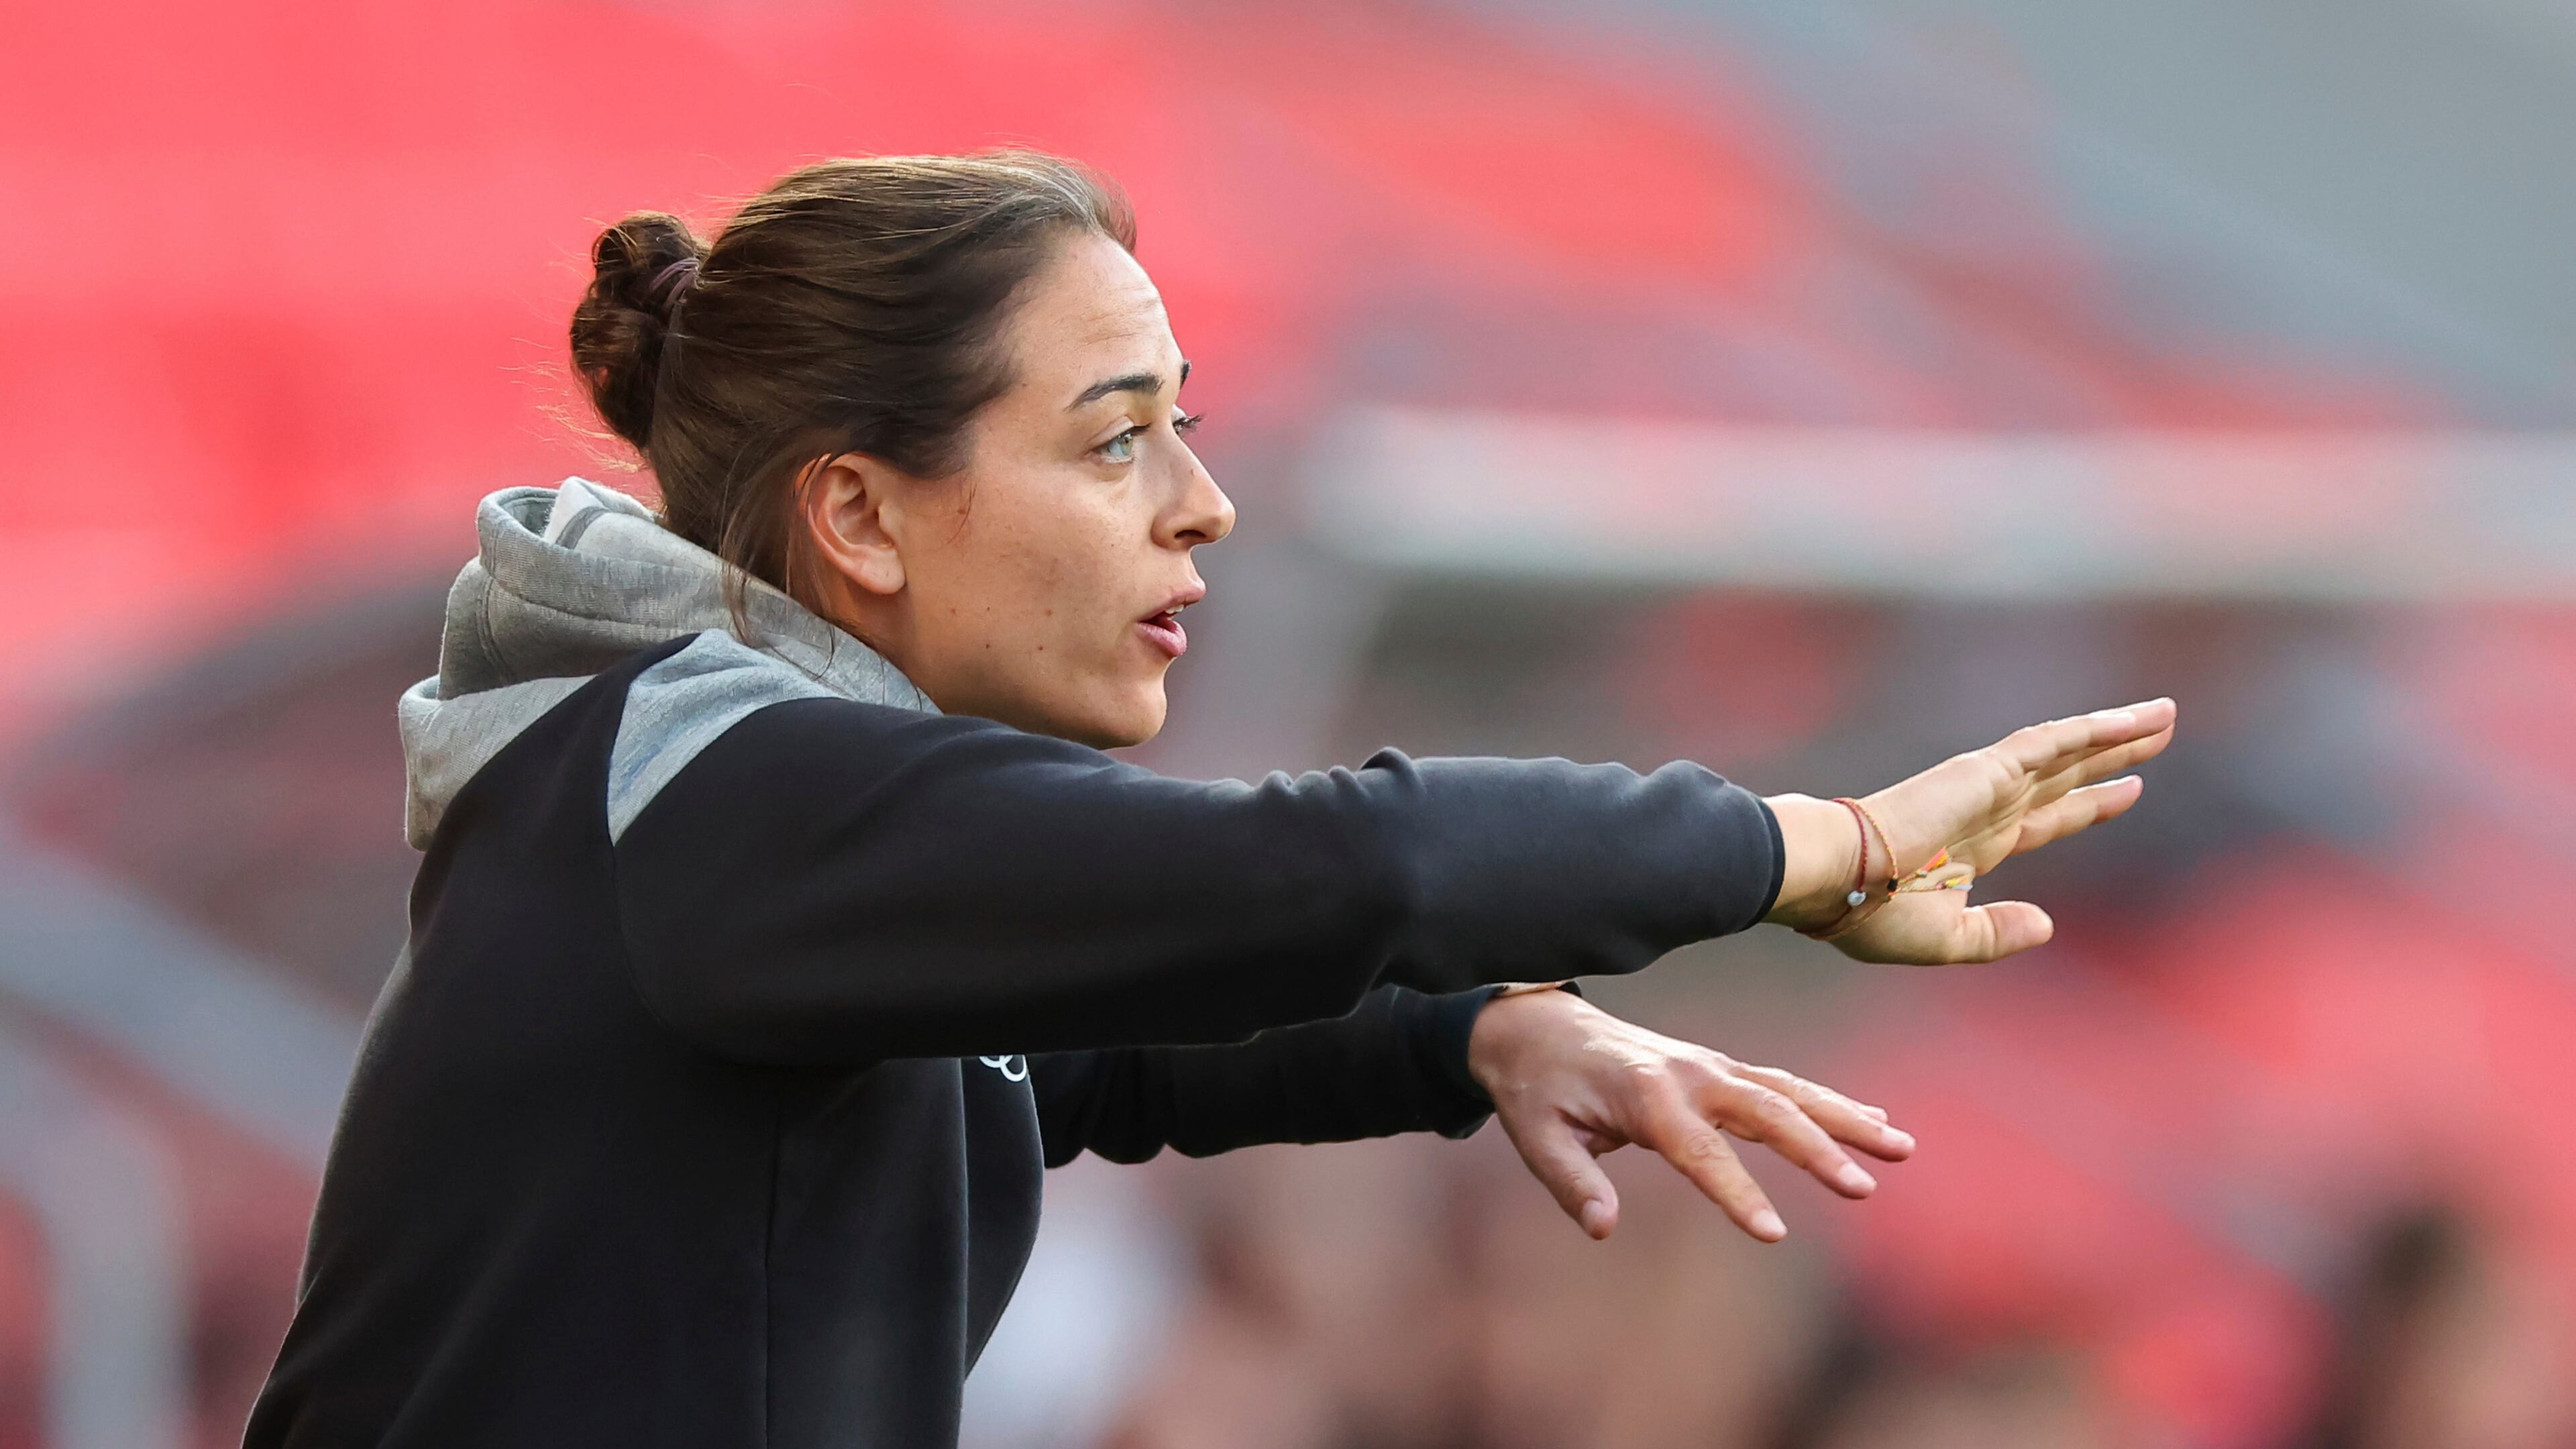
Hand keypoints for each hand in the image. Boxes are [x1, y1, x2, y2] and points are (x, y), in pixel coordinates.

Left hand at [1467, 988, 1912, 1242]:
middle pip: (1767, 1111)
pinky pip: (1784, 1085)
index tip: (1774, 1233)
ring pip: (1790, 1091)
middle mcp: (1690, 1074)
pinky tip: (1874, 1122)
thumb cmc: (1538, 1090)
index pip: (1700, 1151)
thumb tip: (1602, 1228)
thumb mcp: (1536, 1138)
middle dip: (1818, 1149)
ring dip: (1847, 1117)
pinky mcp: (1719, 1068)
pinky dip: (1830, 1102)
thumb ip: (1570, 1182)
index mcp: (1646, 1095)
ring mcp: (1710, 1066)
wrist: (1537, 1027)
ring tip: (1902, 1148)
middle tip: (1863, 1189)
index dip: (1737, 1193)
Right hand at [1765, 698, 2176, 963]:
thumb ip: (1998, 933)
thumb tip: (2047, 924)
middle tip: (2157, 736)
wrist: (1839, 878)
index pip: (2047, 819)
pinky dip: (2091, 729)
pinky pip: (2051, 743)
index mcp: (1976, 847)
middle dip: (2113, 757)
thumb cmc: (1873, 914)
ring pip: (2069, 751)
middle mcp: (1989, 809)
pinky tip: (2129, 720)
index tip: (2128, 789)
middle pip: (2068, 776)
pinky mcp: (1986, 771)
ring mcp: (1989, 786)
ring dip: (2118, 732)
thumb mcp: (1948, 940)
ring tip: (2165, 714)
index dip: (2088, 804)